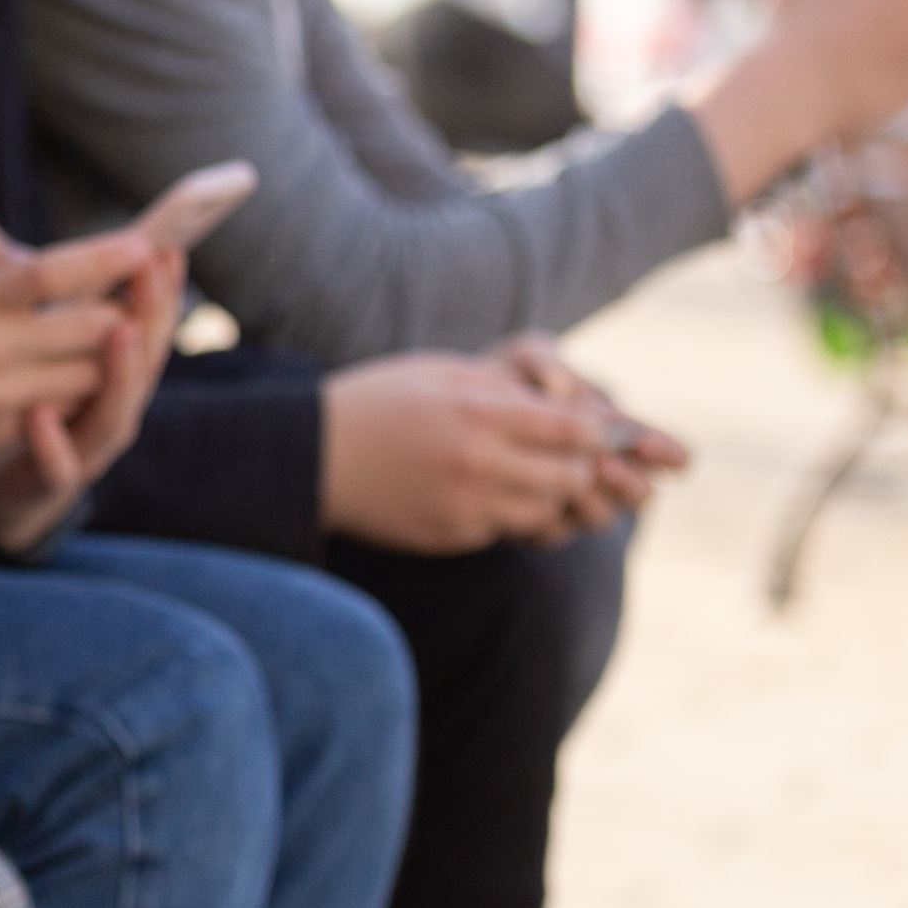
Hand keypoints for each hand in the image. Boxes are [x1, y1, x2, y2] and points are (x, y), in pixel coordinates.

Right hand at [0, 220, 156, 481]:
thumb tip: (39, 254)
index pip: (53, 272)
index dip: (107, 258)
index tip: (144, 244)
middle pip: (91, 326)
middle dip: (124, 308)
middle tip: (134, 295)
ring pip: (90, 373)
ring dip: (107, 354)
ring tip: (102, 336)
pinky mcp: (1, 432)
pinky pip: (66, 406)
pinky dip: (78, 387)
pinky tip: (69, 372)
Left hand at [0, 246, 178, 551]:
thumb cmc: (20, 405)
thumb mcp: (37, 352)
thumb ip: (54, 311)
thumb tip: (56, 254)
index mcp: (107, 373)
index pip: (141, 325)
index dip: (155, 290)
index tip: (164, 247)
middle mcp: (108, 408)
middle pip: (142, 363)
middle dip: (151, 316)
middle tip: (152, 270)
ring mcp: (85, 449)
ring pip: (116, 414)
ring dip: (121, 374)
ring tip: (120, 331)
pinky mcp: (50, 483)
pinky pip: (58, 466)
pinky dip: (51, 442)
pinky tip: (38, 413)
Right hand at [320, 351, 605, 553]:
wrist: (312, 454)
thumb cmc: (381, 402)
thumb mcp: (443, 373)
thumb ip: (506, 388)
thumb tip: (571, 404)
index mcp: (480, 412)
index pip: (575, 431)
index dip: (596, 433)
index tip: (594, 433)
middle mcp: (479, 461)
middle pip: (571, 477)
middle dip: (579, 468)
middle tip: (566, 459)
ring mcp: (466, 503)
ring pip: (545, 510)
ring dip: (546, 495)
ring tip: (522, 476)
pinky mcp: (452, 534)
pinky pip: (504, 529)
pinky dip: (505, 513)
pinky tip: (477, 493)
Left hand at [496, 334, 690, 534]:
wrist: (449, 415)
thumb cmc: (502, 379)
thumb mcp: (520, 359)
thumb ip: (543, 363)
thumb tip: (562, 388)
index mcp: (610, 432)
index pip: (655, 449)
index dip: (667, 452)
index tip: (667, 451)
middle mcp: (599, 471)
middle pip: (638, 492)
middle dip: (629, 481)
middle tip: (606, 463)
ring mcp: (569, 499)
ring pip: (600, 515)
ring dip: (594, 501)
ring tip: (575, 477)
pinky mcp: (533, 521)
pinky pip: (552, 531)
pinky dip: (550, 519)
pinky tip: (537, 503)